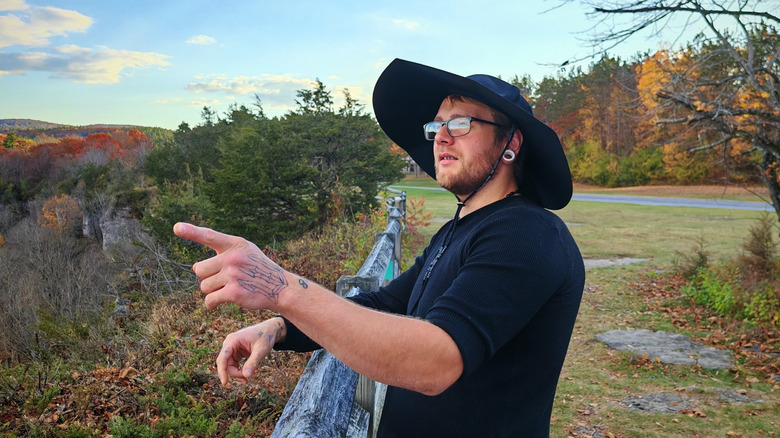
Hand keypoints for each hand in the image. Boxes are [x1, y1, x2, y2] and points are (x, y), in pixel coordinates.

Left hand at [173, 222, 289, 310]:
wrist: (280, 288)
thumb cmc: (258, 269)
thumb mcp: (246, 252)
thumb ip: (223, 253)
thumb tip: (195, 267)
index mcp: (235, 244)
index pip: (209, 236)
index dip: (191, 231)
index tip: (176, 227)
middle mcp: (233, 257)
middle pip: (200, 269)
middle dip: (207, 277)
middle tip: (223, 280)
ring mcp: (233, 275)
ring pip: (204, 286)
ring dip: (212, 291)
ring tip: (228, 289)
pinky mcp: (234, 292)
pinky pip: (210, 300)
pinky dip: (212, 304)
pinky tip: (218, 303)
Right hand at [217, 317, 286, 384]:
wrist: (270, 330)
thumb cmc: (265, 337)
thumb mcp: (261, 350)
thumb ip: (253, 362)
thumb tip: (246, 376)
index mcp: (232, 340)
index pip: (222, 358)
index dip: (222, 371)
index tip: (225, 383)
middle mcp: (230, 344)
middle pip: (225, 364)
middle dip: (234, 373)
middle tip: (245, 380)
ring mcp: (232, 348)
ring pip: (229, 366)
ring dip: (236, 373)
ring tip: (246, 380)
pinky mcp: (236, 352)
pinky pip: (233, 364)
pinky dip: (238, 371)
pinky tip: (246, 375)